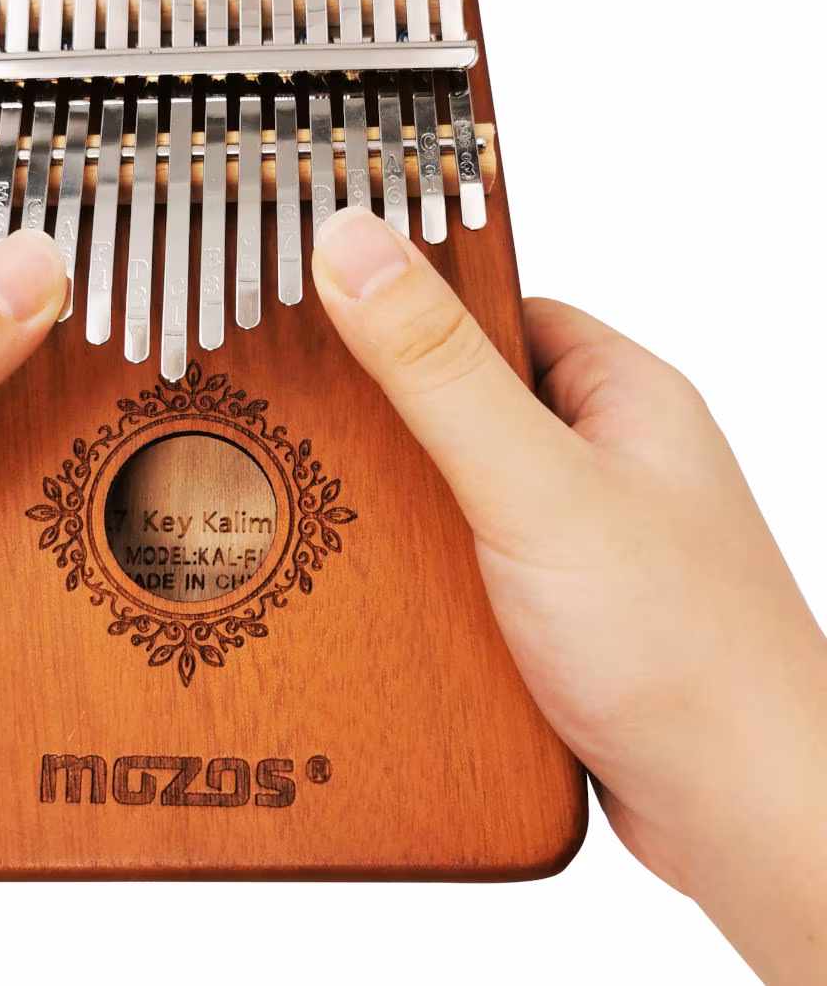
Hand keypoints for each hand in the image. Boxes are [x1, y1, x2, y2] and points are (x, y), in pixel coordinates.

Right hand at [312, 206, 826, 984]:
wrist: (739, 810)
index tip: (329, 303)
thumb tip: (356, 246)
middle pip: (468, 399)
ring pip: (463, 485)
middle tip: (315, 426)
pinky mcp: (558, 603)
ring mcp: (582, 533)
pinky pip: (471, 556)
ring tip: (335, 511)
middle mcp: (605, 456)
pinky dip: (425, 563)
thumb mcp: (536, 485)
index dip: (414, 301)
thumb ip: (439, 367)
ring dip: (407, 502)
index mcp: (620, 394)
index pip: (499, 307)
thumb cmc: (684, 647)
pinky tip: (386, 583)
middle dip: (394, 417)